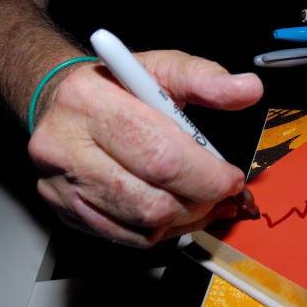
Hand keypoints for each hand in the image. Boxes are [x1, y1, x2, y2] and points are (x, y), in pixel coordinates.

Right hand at [28, 50, 262, 246]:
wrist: (59, 102)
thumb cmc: (116, 86)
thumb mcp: (161, 68)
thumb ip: (205, 79)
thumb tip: (248, 89)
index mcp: (89, 102)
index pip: (159, 155)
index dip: (206, 175)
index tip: (231, 177)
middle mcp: (66, 148)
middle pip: (150, 200)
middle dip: (201, 201)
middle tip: (222, 189)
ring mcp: (61, 187)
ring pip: (142, 225)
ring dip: (186, 218)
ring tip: (203, 198)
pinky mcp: (66, 212)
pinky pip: (128, 238)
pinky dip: (163, 229)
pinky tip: (178, 209)